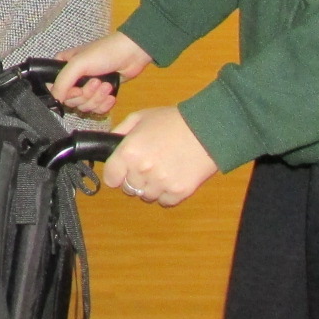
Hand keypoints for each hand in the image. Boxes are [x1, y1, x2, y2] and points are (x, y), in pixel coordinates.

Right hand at [52, 32, 154, 115]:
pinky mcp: (100, 95)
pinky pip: (96, 110)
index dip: (66, 94)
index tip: (78, 90)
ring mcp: (87, 87)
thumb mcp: (78, 63)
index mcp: (63, 67)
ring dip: (97, 98)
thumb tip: (55, 99)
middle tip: (96, 82)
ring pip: (84, 107)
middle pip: (71, 102)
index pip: (55, 90)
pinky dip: (104, 105)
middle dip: (86, 95)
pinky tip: (111, 95)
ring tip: (106, 85)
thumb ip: (62, 82)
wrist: (132, 54)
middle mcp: (73, 79)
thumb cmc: (105, 52)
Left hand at [101, 107, 217, 206]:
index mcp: (129, 152)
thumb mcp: (141, 117)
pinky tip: (173, 177)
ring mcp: (160, 183)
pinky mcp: (178, 192)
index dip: (116, 173)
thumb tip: (110, 145)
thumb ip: (121, 131)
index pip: (110, 178)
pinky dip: (166, 194)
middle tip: (148, 165)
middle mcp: (142, 171)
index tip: (122, 171)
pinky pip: (164, 202)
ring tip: (163, 170)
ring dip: (150, 187)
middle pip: (128, 188)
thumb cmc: (173, 120)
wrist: (207, 128)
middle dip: (135, 179)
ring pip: (146, 196)